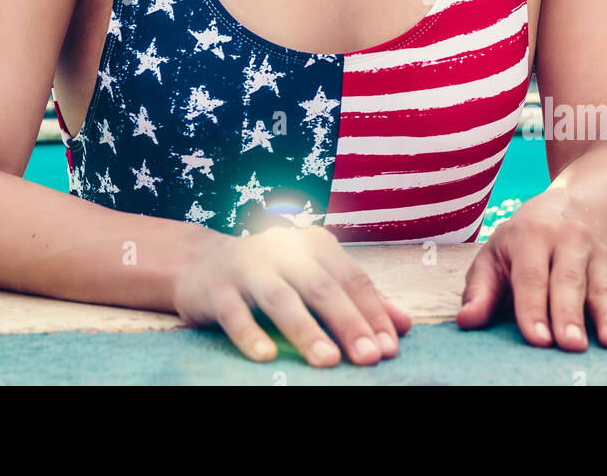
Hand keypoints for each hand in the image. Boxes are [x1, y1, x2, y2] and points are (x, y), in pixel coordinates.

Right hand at [172, 225, 412, 366]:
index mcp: (314, 244)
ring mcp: (248, 267)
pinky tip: (266, 356)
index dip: (373, 312)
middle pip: (322, 287)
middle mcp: (283, 249)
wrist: (202, 264)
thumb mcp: (315, 280)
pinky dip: (250, 334)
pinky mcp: (217, 289)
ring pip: (281, 299)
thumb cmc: (272, 276)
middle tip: (370, 358)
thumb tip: (404, 325)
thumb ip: (358, 301)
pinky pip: (235, 313)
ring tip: (328, 362)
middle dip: (348, 323)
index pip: (352, 278)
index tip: (391, 347)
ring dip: (306, 330)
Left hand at [456, 190, 606, 349]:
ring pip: (602, 287)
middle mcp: (567, 240)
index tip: (537, 339)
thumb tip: (466, 320)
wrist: (562, 209)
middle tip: (571, 345)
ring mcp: (596, 253)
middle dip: (570, 314)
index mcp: (531, 236)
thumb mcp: (493, 257)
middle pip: (569, 281)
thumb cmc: (519, 243)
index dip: (533, 309)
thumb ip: (480, 290)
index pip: (531, 277)